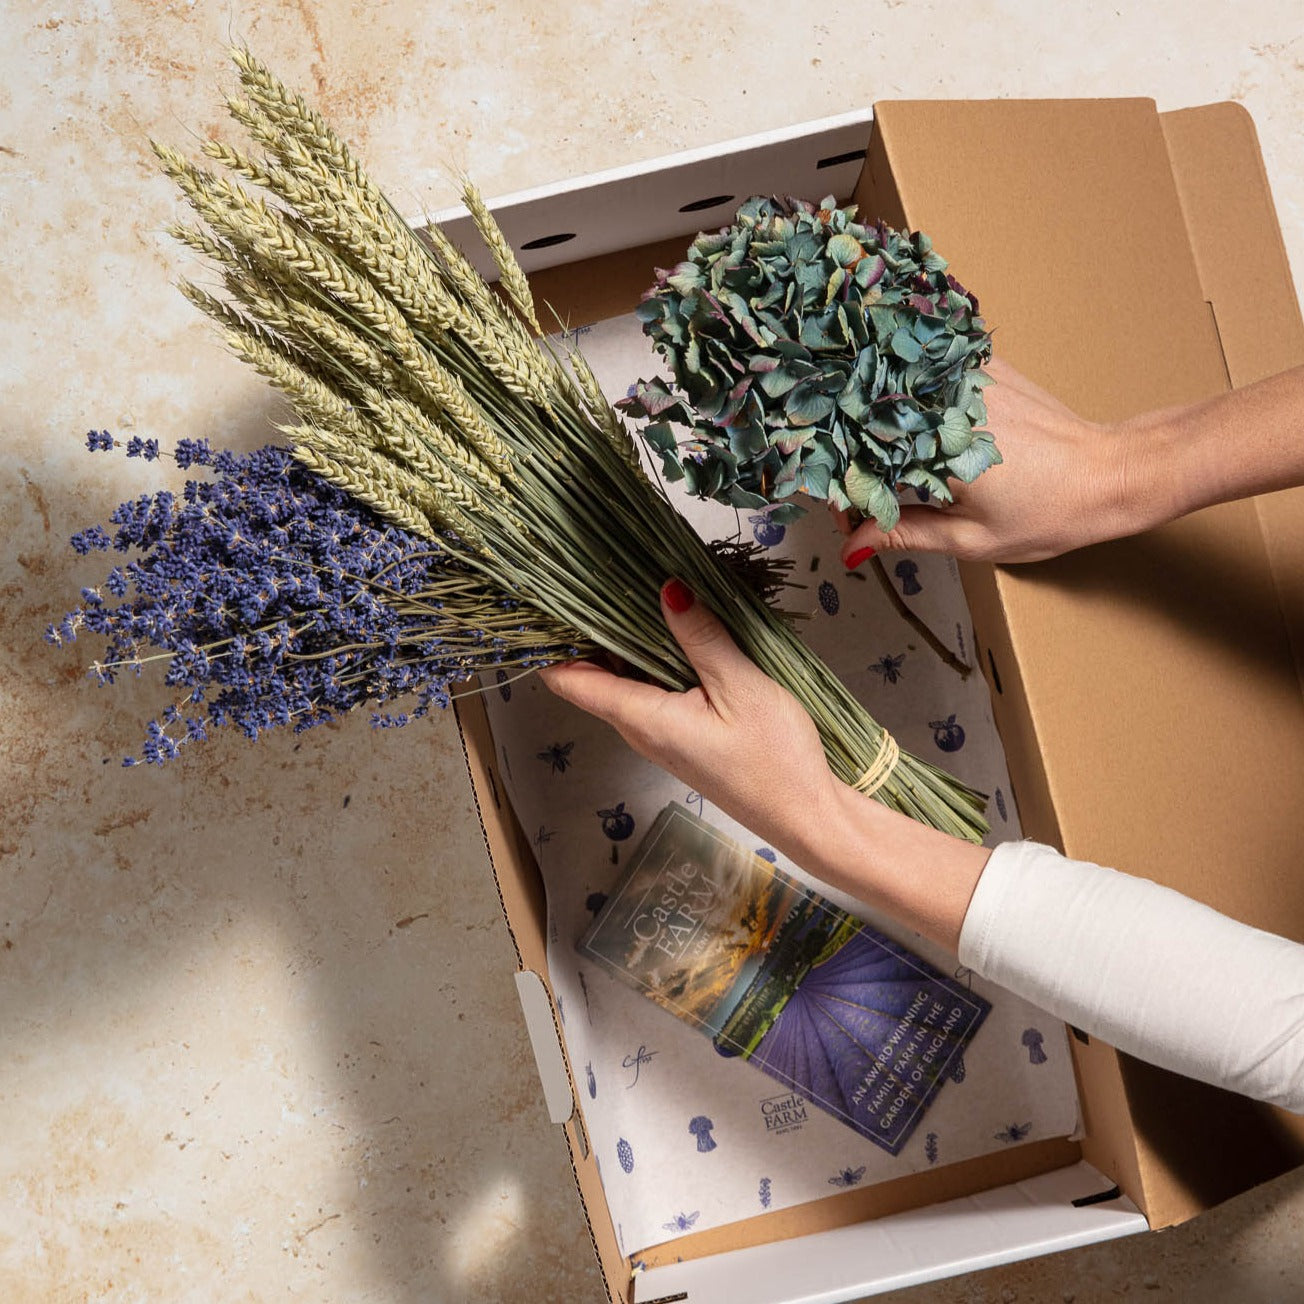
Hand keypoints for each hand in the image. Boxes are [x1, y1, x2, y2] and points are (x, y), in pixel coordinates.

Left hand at [539, 579, 840, 861]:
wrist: (805, 815)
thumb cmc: (775, 759)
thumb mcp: (742, 688)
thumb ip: (702, 638)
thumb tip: (667, 589)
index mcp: (643, 717)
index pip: (570, 680)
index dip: (550, 641)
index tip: (551, 597)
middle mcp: (639, 728)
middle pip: (591, 675)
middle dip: (588, 628)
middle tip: (599, 572)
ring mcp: (659, 733)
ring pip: (623, 680)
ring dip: (624, 640)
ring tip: (633, 586)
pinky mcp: (681, 734)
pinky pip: (650, 689)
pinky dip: (651, 656)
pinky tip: (672, 627)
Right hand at [834, 358, 1146, 565]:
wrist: (1109, 473)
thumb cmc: (1048, 513)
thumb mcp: (971, 539)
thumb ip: (906, 534)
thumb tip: (851, 546)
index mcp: (939, 450)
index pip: (861, 463)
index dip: (842, 492)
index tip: (847, 519)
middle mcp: (946, 403)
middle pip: (868, 418)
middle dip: (852, 455)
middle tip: (859, 493)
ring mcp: (963, 377)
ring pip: (893, 390)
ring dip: (875, 421)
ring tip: (873, 455)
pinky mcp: (981, 366)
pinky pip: (925, 373)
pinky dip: (906, 394)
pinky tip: (905, 417)